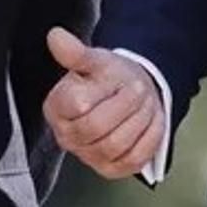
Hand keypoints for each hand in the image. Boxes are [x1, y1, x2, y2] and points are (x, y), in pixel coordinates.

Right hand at [41, 27, 164, 179]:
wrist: (126, 94)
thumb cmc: (105, 78)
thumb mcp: (94, 60)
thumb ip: (75, 52)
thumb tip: (56, 36)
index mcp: (57, 108)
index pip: (78, 104)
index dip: (105, 90)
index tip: (116, 78)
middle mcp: (67, 137)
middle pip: (97, 127)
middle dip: (126, 104)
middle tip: (137, 88)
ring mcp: (88, 156)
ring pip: (117, 145)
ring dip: (139, 119)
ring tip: (144, 102)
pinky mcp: (110, 169)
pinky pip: (134, 159)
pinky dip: (149, 137)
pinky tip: (150, 120)